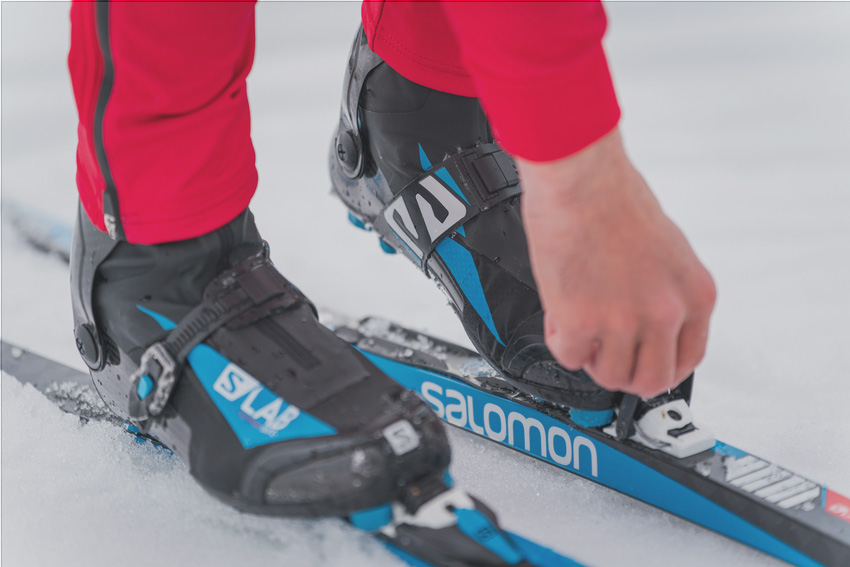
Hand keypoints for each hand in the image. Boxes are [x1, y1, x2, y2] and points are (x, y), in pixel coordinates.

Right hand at [517, 127, 715, 397]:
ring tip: (578, 320)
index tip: (640, 363)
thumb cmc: (614, 197)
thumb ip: (665, 292)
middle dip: (624, 372)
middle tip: (605, 353)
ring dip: (589, 355)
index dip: (659, 367)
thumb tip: (647, 325)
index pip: (688, 360)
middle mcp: (666, 312)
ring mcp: (625, 321)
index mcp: (694, 294)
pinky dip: (560, 338)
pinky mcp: (582, 322)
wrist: (580, 177)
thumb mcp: (667, 250)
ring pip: (608, 375)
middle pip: (651, 381)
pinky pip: (568, 356)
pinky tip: (559, 310)